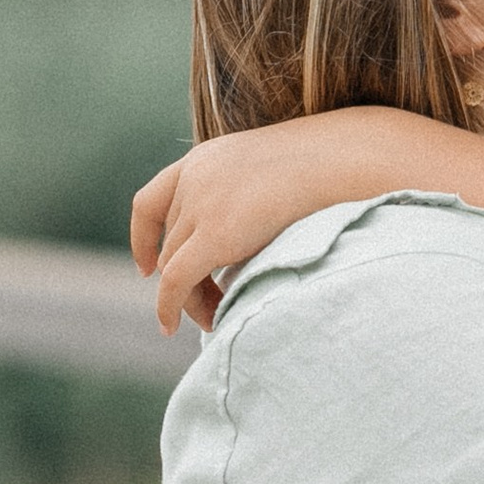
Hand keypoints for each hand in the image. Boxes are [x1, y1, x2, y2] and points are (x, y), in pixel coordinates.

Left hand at [129, 122, 384, 334]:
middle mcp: (194, 178)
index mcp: (205, 159)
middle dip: (183, 279)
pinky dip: (168, 305)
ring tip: (215, 318)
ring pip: (172, 266)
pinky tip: (171, 326)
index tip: (147, 268)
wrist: (340, 158)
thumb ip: (247, 196)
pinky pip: (175, 280)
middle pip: (170, 244)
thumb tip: (248, 234)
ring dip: (189, 297)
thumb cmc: (325, 168)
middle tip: (211, 308)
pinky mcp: (215, 233)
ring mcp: (201, 203)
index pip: (152, 199)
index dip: (143, 237)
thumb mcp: (272, 172)